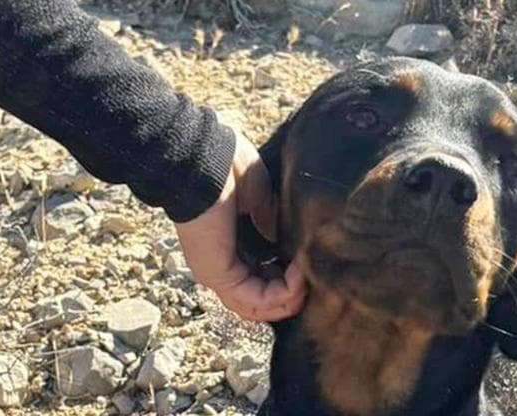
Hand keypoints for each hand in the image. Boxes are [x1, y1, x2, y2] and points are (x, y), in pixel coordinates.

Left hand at [174, 134, 305, 320]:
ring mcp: (218, 274)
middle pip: (258, 302)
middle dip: (290, 296)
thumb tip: (286, 238)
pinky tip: (300, 272)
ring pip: (257, 308)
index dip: (285, 280)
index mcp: (229, 246)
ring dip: (289, 299)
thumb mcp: (260, 195)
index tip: (306, 265)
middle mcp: (221, 265)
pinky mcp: (220, 275)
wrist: (204, 159)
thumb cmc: (228, 168)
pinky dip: (283, 291)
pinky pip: (256, 299)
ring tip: (309, 280)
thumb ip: (270, 218)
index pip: (257, 279)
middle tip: (312, 280)